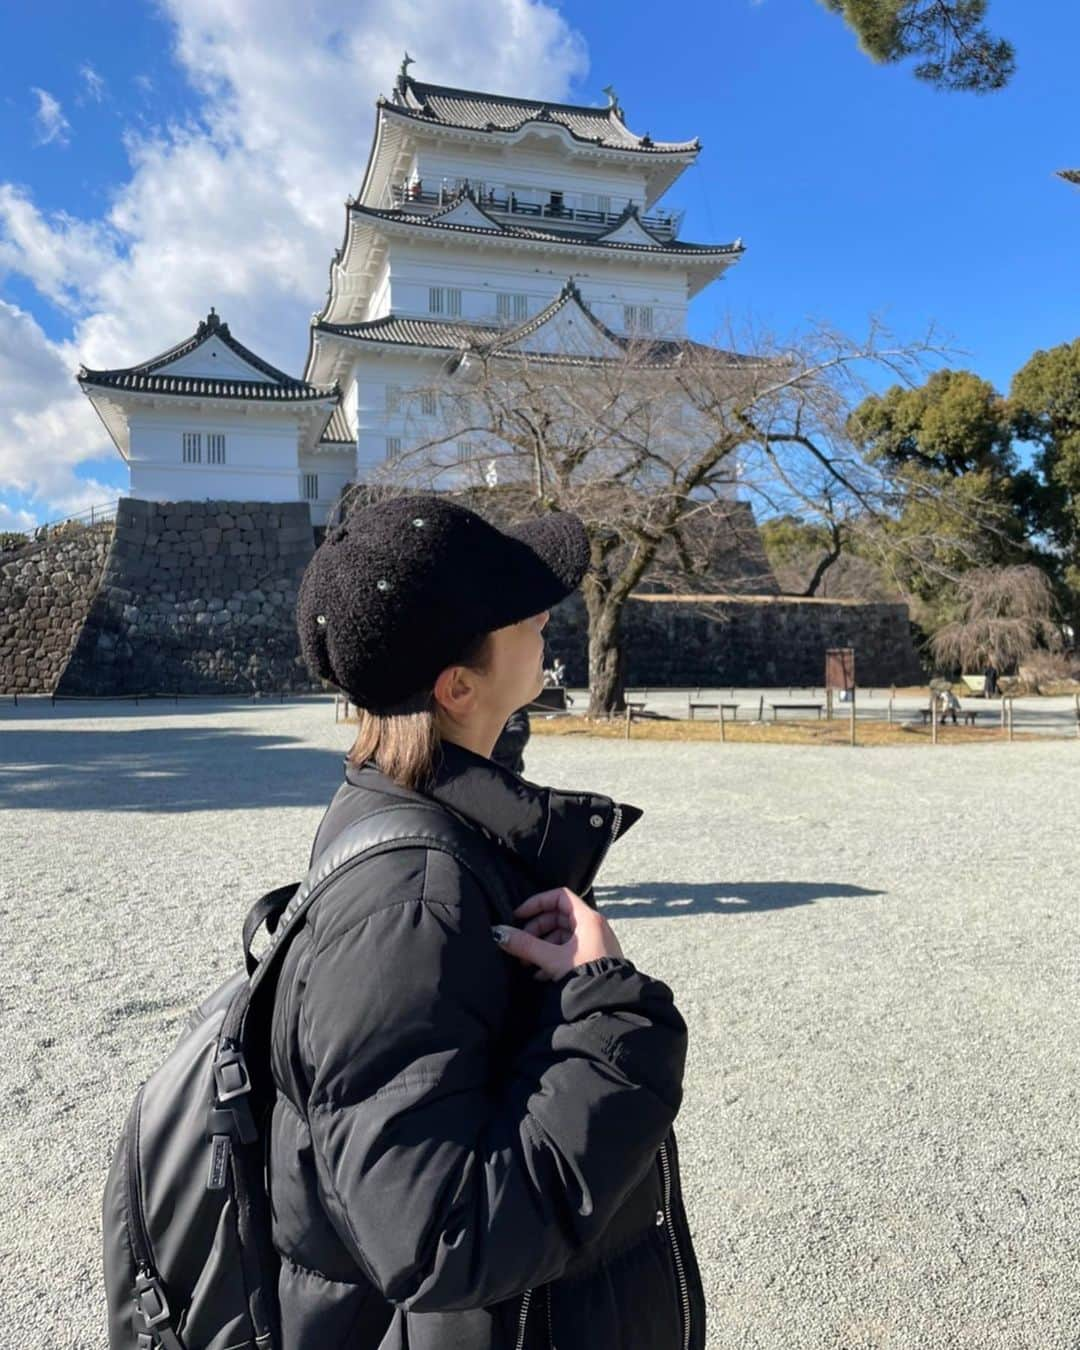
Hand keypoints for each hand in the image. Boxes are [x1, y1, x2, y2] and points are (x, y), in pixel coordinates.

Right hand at [492, 887, 623, 981]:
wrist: (609, 1002)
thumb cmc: (586, 974)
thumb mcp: (551, 958)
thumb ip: (524, 945)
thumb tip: (499, 933)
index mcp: (587, 918)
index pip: (559, 896)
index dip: (537, 902)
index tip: (519, 915)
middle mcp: (593, 926)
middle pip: (558, 916)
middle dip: (536, 929)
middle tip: (521, 943)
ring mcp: (595, 942)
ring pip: (562, 935)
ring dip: (542, 946)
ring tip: (527, 963)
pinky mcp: (594, 957)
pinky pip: (570, 950)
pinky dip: (553, 956)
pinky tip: (540, 974)